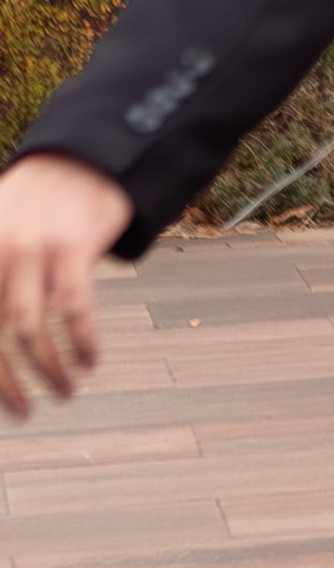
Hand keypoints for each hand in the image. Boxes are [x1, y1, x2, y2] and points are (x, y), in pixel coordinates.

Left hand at [0, 155, 133, 417]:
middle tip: (24, 411)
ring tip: (65, 389)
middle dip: (6, 385)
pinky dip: (82, 342)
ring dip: (47, 371)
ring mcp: (30, 249)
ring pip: (27, 331)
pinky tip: (90, 359)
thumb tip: (2, 335)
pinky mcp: (70, 247)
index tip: (3, 400)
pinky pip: (72, 309)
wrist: (84, 156)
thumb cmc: (36, 202)